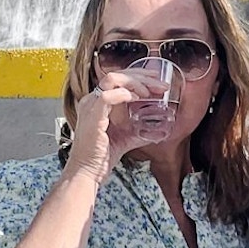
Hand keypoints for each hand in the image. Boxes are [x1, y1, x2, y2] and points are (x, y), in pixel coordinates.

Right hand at [65, 68, 168, 183]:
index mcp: (97, 103)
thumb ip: (138, 130)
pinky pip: (107, 97)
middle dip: (143, 77)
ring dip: (135, 82)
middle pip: (117, 75)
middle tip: (161, 85)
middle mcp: (92, 100)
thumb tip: (158, 129)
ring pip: (112, 79)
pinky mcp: (92, 117)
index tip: (158, 83)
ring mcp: (90, 107)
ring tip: (151, 91)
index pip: (119, 79)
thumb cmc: (100, 157)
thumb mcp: (125, 138)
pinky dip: (124, 94)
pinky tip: (137, 98)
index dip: (140, 78)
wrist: (86, 172)